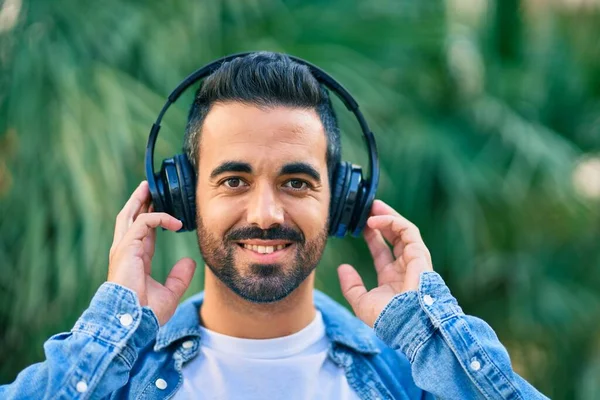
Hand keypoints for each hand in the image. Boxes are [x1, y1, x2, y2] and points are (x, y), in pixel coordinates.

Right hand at [108, 181, 196, 324]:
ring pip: (130, 215)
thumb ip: (179, 277)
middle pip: (131, 218)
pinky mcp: (127, 247)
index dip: (154, 218)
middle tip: (149, 187)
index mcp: (135, 260)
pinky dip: (160, 217)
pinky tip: (176, 223)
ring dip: (140, 199)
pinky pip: (144, 222)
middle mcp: (127, 251)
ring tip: (149, 186)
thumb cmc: (146, 313)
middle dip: (140, 202)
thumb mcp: (169, 293)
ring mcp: (124, 248)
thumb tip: (190, 262)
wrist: (132, 322)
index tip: (167, 211)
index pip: (143, 232)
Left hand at [337, 199, 433, 326]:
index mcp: (392, 278)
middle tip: (367, 208)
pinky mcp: (420, 253)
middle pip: (394, 237)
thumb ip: (351, 286)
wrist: (407, 324)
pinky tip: (374, 220)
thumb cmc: (388, 318)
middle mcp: (404, 267)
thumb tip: (342, 268)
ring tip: (371, 206)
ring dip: (387, 216)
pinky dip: (391, 221)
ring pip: (403, 230)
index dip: (371, 237)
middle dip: (381, 220)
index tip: (359, 225)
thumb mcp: (362, 303)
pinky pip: (407, 231)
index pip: (382, 251)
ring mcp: (414, 260)